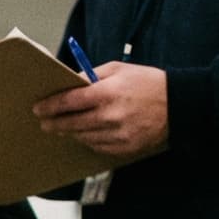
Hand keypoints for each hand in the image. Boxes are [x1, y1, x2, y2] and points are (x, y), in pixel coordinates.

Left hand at [32, 62, 169, 160]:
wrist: (180, 105)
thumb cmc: (149, 83)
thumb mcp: (120, 69)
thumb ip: (92, 76)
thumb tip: (69, 84)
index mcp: (108, 93)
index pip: (69, 101)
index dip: (50, 106)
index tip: (38, 108)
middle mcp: (110, 116)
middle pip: (71, 123)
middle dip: (54, 123)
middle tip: (44, 122)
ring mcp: (117, 135)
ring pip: (82, 136)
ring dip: (70, 132)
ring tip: (62, 127)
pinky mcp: (124, 148)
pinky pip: (97, 146)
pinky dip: (88, 140)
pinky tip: (84, 134)